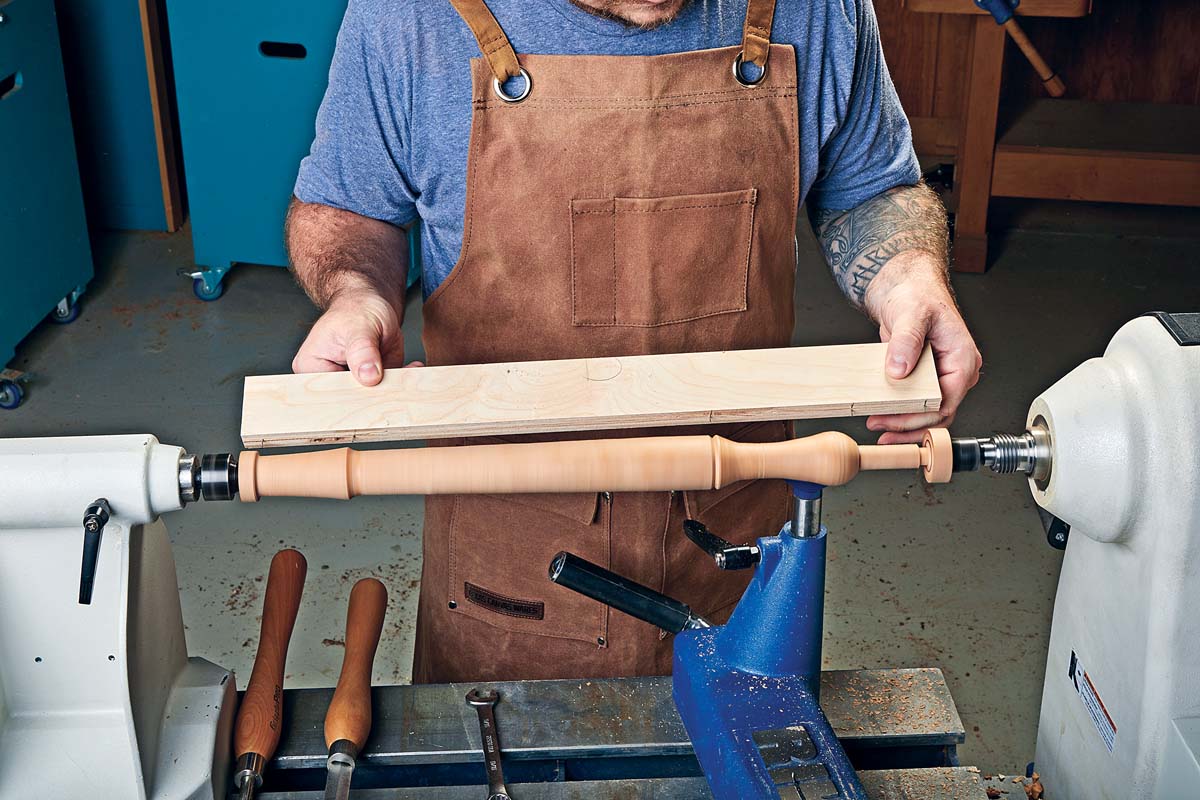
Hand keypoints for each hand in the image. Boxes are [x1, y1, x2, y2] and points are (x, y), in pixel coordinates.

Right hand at [291, 291, 420, 385]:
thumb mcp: (359, 326)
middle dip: (375, 393)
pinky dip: (404, 379)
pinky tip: (413, 367)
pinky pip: (389, 389)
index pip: (328, 393)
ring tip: (407, 371)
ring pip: (373, 397)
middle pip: (351, 400)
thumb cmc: (356, 309)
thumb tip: (368, 376)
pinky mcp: (373, 382)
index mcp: (311, 367)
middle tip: (394, 381)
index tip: (372, 388)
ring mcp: (352, 383)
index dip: (351, 394)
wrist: (372, 303)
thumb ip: (362, 351)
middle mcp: (329, 379)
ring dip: (394, 386)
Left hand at [865, 278, 980, 443]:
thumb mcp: (912, 313)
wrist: (907, 286)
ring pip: (928, 412)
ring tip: (879, 428)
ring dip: (905, 424)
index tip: (892, 418)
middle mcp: (955, 371)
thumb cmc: (918, 294)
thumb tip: (899, 369)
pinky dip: (900, 412)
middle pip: (939, 413)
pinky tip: (882, 416)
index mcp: (963, 358)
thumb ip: (906, 341)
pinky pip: (916, 402)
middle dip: (909, 425)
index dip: (919, 415)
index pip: (947, 401)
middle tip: (881, 429)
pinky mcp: (923, 377)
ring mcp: (940, 376)